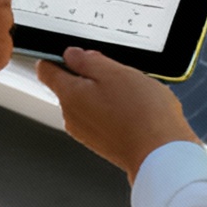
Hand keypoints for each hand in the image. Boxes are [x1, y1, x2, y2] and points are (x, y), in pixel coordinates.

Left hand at [36, 48, 199, 179]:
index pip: (46, 69)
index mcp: (69, 95)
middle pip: (69, 86)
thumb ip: (88, 60)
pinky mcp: (102, 143)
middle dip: (89, 76)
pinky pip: (101, 119)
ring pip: (88, 102)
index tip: (74, 53)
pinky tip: (134, 111)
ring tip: (130, 94)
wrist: (160, 153)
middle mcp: (71, 116)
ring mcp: (86, 133)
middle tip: (115, 73)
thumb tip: (73, 55)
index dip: (57, 56)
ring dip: (104, 94)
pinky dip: (114, 111)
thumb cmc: (141, 114)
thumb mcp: (115, 72)